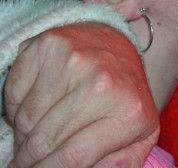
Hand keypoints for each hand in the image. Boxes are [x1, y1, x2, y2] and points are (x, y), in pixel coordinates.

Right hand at [4, 23, 158, 167]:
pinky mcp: (50, 45)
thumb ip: (122, 163)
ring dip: (25, 132)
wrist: (120, 46)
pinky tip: (39, 103)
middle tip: (25, 162)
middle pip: (44, 141)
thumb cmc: (125, 95)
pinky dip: (18, 107)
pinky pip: (14, 94)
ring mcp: (75, 61)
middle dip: (29, 160)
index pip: (74, 157)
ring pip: (26, 120)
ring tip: (41, 128)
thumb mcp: (139, 134)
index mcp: (129, 111)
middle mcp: (103, 83)